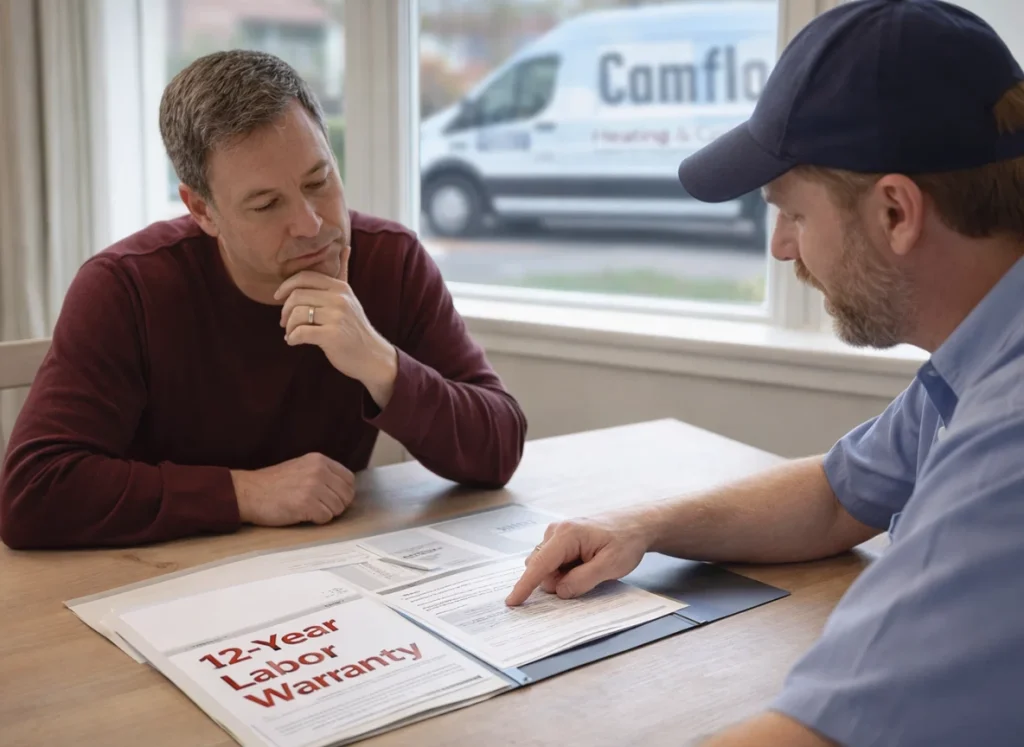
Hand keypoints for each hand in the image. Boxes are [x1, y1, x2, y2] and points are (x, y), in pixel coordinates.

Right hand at [231, 452, 355, 526]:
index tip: (332, 499)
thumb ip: (322, 473)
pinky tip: (303, 515)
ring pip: (338, 508)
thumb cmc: (273, 484)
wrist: (248, 492)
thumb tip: (343, 489)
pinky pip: (326, 518)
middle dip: (337, 505)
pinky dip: (317, 520)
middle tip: (319, 507)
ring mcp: (314, 487)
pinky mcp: (306, 504)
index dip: (343, 493)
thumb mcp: (301, 467)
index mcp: (319, 460)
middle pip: (346, 495)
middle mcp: (319, 471)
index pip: (349, 479)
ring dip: (326, 513)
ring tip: (308, 510)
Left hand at [274, 245, 397, 407]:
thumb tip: (346, 246)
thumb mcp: (350, 297)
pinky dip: (292, 338)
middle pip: (297, 296)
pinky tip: (294, 342)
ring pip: (297, 314)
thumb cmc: (355, 327)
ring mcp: (337, 317)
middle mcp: (339, 299)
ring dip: (288, 327)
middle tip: (284, 322)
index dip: (286, 286)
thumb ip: (344, 272)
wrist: (372, 356)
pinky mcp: (332, 336)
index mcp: (340, 287)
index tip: (278, 297)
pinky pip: (301, 332)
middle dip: (285, 310)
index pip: (305, 277)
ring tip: (291, 334)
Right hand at [504, 508, 660, 605]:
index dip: (524, 585)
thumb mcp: (610, 565)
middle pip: (541, 567)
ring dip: (562, 576)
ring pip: (547, 566)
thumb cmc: (626, 541)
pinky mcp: (561, 538)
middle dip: (556, 581)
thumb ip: (582, 580)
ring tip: (590, 567)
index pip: (539, 565)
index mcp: (566, 535)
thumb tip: (559, 591)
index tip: (512, 602)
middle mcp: (556, 531)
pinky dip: (565, 570)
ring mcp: (557, 533)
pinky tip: (585, 564)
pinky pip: (554, 562)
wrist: (637, 524)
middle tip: (588, 577)